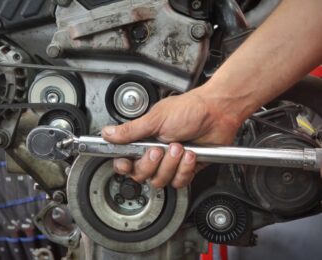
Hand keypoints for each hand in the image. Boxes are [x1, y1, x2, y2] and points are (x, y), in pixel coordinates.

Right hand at [102, 85, 242, 187]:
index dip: (124, 166)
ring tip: (180, 146)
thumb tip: (107, 133)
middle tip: (159, 149)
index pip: (125, 161)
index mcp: (144, 139)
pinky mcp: (186, 169)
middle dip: (151, 163)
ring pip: (160, 180)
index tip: (127, 163)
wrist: (218, 112)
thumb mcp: (155, 119)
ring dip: (171, 164)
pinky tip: (190, 154)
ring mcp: (170, 162)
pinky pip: (179, 182)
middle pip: (141, 174)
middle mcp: (155, 152)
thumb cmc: (189, 109)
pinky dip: (185, 169)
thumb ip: (130, 130)